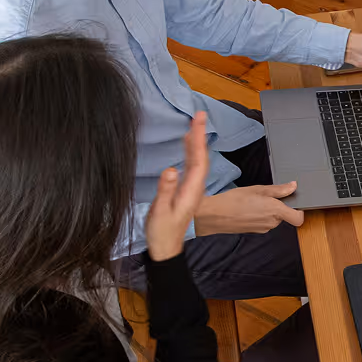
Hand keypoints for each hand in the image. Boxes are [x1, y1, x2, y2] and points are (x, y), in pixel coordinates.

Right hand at [146, 112, 209, 260]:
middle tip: (199, 114)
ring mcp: (191, 188)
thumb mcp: (161, 212)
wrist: (165, 247)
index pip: (198, 159)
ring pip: (196, 161)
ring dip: (196, 142)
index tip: (199, 120)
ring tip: (195, 124)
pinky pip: (191, 167)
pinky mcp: (185, 190)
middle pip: (200, 156)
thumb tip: (171, 169)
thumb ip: (165, 191)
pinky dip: (190, 152)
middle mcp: (195, 187)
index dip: (198, 138)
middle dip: (199, 134)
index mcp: (191, 190)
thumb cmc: (162, 232)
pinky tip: (187, 145)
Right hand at [193, 182, 303, 235]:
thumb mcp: (258, 189)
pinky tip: (248, 208)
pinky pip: (264, 222)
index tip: (295, 202)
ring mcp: (263, 228)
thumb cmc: (234, 201)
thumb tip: (292, 186)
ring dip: (268, 210)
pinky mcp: (255, 231)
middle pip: (284, 215)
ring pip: (273, 218)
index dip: (299, 211)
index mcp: (276, 211)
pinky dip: (259, 215)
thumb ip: (278, 190)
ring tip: (254, 201)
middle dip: (278, 206)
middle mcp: (272, 222)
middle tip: (266, 196)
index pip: (298, 218)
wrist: (214, 215)